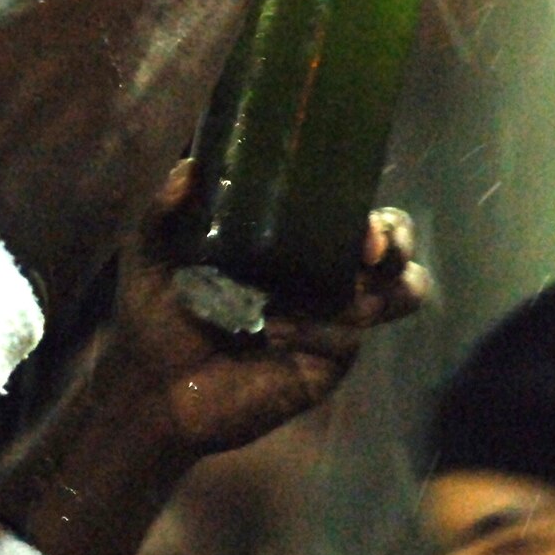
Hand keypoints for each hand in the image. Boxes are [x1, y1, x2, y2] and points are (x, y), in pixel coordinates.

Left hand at [100, 163, 427, 454]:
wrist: (152, 387)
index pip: (353, 211)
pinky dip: (322, 329)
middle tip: (370, 248)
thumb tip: (188, 167)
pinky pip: (351, 336)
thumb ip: (166, 210)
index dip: (371, 208)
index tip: (361, 218)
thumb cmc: (155, 317)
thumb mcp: (152, 254)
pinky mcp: (330, 360)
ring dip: (384, 284)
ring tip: (346, 290)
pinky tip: (279, 332)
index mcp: (291, 241)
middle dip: (396, 238)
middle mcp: (321, 274)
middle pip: (393, 246)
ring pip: (402, 290)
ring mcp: (332, 319)